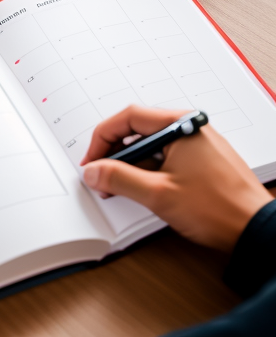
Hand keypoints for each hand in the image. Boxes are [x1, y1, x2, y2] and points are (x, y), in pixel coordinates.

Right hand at [80, 105, 273, 252]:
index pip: (129, 118)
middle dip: (115, 152)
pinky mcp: (201, 158)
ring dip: (131, 163)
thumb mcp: (158, 193)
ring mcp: (196, 142)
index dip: (103, 138)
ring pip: (151, 144)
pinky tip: (142, 187)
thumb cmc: (217, 208)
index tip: (91, 160)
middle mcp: (188, 127)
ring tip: (120, 186)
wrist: (255, 229)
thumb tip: (94, 170)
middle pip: (138, 129)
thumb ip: (119, 178)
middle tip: (101, 174)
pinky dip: (148, 168)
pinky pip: (166, 154)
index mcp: (179, 124)